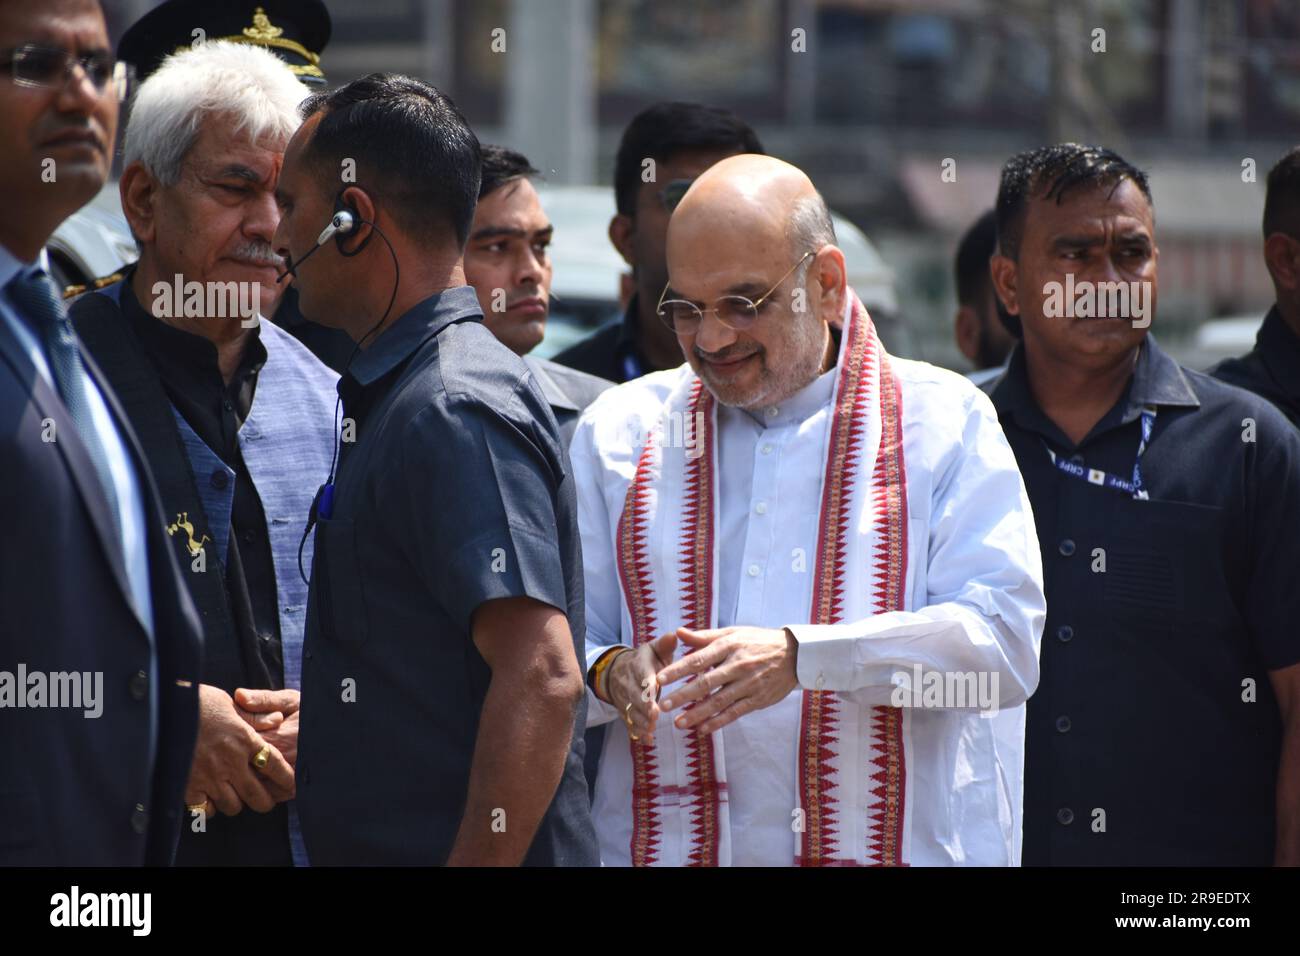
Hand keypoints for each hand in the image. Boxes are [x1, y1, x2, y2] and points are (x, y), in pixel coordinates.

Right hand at [184, 684, 294, 816]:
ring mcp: (210, 776)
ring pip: (233, 806)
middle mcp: (231, 762)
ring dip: (236, 803)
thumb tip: (277, 720)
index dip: (286, 778)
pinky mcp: (188, 786)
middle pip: (258, 796)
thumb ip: (254, 716)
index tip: (292, 785)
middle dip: (264, 801)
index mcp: (245, 740)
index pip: (275, 765)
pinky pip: (205, 810)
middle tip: (263, 799)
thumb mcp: (230, 703)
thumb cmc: (197, 701)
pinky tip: (208, 799)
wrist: (163, 709)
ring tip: (233, 795)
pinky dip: (209, 808)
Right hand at [605, 632, 677, 745]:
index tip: (654, 692)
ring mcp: (624, 698)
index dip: (647, 684)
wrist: (616, 670)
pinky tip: (647, 740)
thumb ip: (665, 644)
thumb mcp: (653, 649)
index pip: (642, 674)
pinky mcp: (624, 710)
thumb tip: (676, 634)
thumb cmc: (645, 660)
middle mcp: (628, 682)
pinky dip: (637, 732)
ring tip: (651, 729)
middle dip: (643, 706)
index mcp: (638, 665)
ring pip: (631, 710)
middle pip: (635, 695)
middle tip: (654, 715)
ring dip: (641, 721)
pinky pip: (629, 722)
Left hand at [657, 626, 798, 734]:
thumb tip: (678, 632)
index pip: (698, 659)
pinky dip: (718, 721)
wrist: (795, 654)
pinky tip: (702, 728)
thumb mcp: (733, 633)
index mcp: (729, 645)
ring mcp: (749, 684)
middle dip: (683, 696)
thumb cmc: (758, 641)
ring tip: (678, 723)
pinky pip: (735, 712)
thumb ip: (704, 636)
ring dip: (697, 713)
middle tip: (662, 705)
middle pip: (706, 683)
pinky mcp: (758, 699)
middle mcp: (738, 665)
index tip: (659, 679)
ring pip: (719, 701)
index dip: (678, 670)